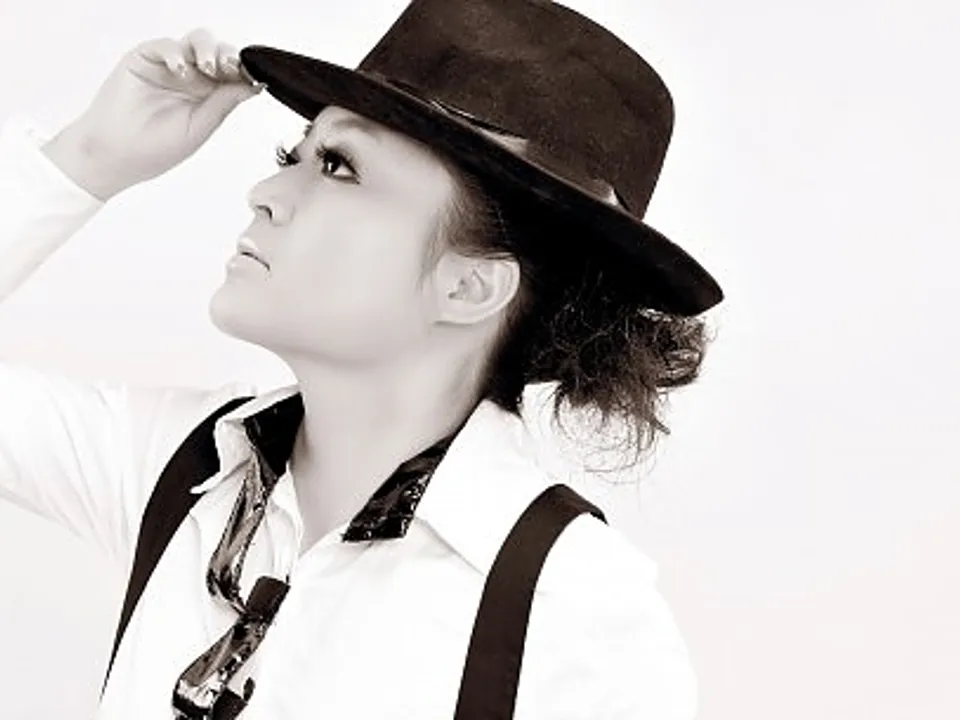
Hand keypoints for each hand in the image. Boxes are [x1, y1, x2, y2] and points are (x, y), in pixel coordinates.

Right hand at [44, 28, 262, 199]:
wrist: (116, 156)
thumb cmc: (154, 150)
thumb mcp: (200, 128)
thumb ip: (224, 104)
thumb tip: (253, 86)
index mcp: (208, 96)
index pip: (232, 73)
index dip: (244, 71)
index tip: (254, 76)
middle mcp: (191, 78)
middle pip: (217, 52)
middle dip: (229, 55)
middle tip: (231, 68)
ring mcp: (168, 66)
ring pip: (195, 41)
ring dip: (207, 49)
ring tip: (207, 67)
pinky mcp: (143, 59)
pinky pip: (164, 45)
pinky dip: (175, 52)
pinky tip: (179, 70)